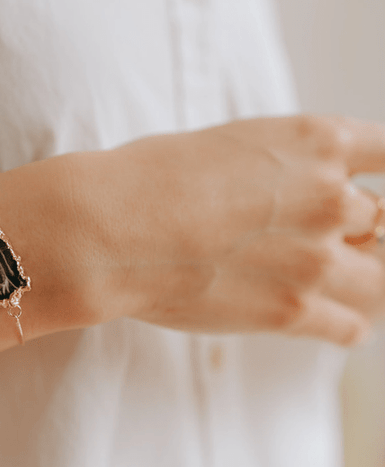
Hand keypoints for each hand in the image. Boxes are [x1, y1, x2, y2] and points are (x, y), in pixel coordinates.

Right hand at [81, 115, 384, 345]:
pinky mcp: (292, 310)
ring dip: (360, 278)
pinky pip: (353, 326)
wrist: (110, 227)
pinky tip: (319, 315)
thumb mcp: (225, 146)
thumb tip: (291, 195)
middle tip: (318, 238)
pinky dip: (342, 322)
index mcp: (315, 140)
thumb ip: (279, 168)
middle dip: (356, 231)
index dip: (379, 171)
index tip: (367, 184)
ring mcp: (317, 258)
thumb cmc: (148, 176)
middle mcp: (330, 197)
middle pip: (382, 220)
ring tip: (328, 280)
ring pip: (382, 278)